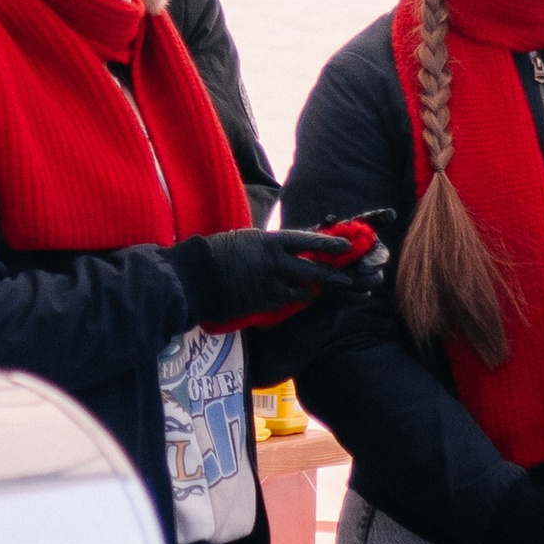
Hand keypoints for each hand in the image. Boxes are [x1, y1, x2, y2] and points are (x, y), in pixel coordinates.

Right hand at [176, 226, 381, 323]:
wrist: (195, 277)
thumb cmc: (215, 252)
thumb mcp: (245, 239)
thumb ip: (268, 245)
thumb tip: (284, 248)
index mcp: (268, 242)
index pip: (306, 241)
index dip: (327, 245)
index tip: (346, 247)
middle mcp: (273, 264)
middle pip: (312, 271)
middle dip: (332, 277)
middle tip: (348, 280)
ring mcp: (268, 286)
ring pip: (301, 291)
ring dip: (312, 292)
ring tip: (320, 292)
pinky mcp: (261, 304)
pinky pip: (284, 304)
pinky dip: (292, 301)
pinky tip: (296, 300)